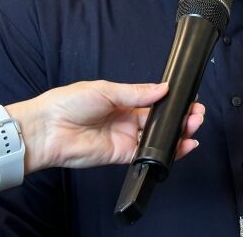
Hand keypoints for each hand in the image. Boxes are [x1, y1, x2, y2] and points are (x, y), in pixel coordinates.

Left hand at [10, 81, 204, 172]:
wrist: (46, 129)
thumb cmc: (68, 103)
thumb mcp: (106, 90)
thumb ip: (137, 92)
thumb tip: (163, 88)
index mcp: (122, 100)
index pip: (153, 101)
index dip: (171, 101)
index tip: (188, 98)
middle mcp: (125, 119)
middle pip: (159, 120)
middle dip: (179, 117)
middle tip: (196, 114)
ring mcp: (124, 138)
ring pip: (157, 137)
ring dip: (177, 133)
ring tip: (194, 126)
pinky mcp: (121, 155)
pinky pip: (148, 154)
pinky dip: (166, 151)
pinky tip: (181, 145)